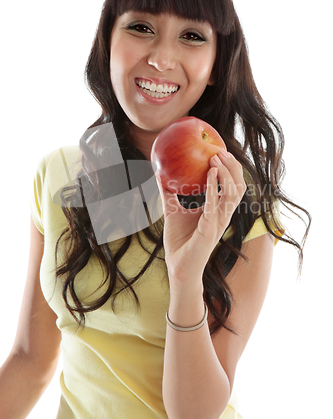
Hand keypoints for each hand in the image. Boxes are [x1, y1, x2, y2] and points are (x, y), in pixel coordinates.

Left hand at [156, 149, 246, 286]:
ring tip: (215, 159)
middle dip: (233, 167)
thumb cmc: (179, 242)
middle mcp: (223, 216)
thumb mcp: (172, 211)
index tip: (220, 150)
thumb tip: (159, 174)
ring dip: (226, 174)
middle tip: (219, 150)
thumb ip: (169, 194)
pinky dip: (213, 188)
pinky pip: (215, 206)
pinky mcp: (210, 231)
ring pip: (233, 194)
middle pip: (238, 187)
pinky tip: (209, 174)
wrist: (178, 268)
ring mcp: (219, 223)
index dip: (231, 168)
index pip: (232, 186)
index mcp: (218, 211)